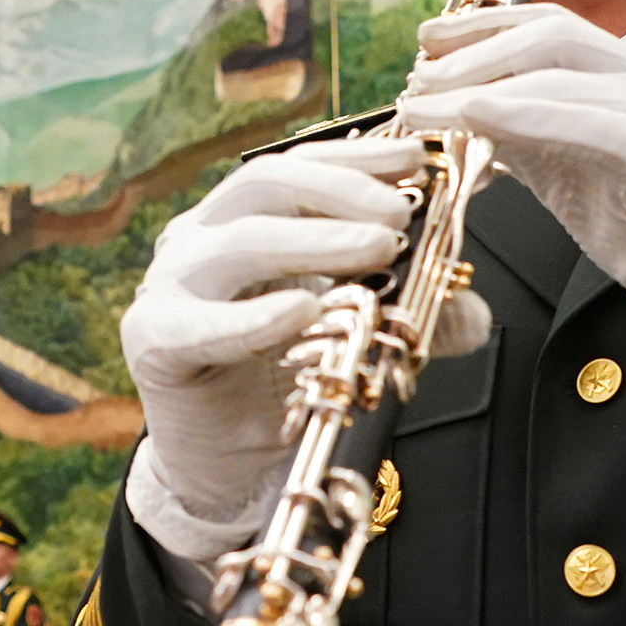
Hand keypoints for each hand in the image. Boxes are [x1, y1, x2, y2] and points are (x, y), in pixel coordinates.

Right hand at [117, 133, 486, 572]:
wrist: (228, 467)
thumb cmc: (287, 386)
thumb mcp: (364, 342)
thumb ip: (414, 316)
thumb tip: (472, 303)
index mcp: (247, 220)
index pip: (303, 168)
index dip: (360, 158)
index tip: (416, 160)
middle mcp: (203, 238)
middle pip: (266, 184)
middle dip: (341, 190)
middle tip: (401, 212)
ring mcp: (171, 284)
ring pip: (238, 242)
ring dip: (314, 240)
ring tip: (376, 250)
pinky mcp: (153, 338)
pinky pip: (199, 323)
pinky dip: (254, 317)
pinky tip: (301, 312)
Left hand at [395, 2, 625, 407]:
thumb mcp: (574, 173)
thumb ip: (527, 136)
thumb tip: (462, 109)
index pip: (554, 26)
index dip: (485, 26)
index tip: (429, 39)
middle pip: (552, 34)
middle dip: (473, 49)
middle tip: (417, 77)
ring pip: (558, 73)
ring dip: (477, 85)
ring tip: (424, 106)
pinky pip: (581, 120)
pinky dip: (519, 114)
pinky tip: (473, 119)